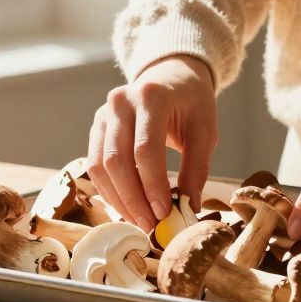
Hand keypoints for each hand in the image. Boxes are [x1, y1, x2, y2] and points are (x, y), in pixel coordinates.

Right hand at [87, 55, 217, 230]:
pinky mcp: (97, 127)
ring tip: (140, 220)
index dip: (152, 185)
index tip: (164, 213)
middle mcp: (120, 102)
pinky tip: (128, 206)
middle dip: (133, 198)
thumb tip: (189, 207)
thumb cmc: (191, 103)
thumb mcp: (205, 130)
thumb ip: (197, 168)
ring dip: (118, 199)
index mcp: (151, 96)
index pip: (145, 149)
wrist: (171, 77)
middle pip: (117, 160)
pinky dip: (110, 190)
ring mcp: (103, 114)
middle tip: (151, 225)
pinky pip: (95, 165)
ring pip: (100, 166)